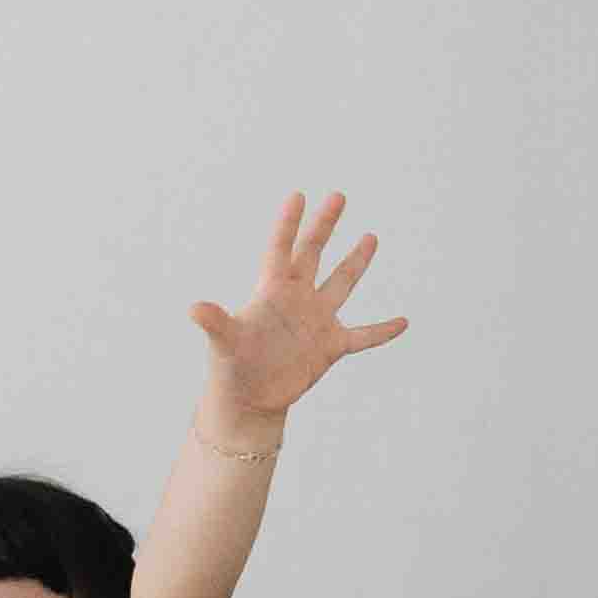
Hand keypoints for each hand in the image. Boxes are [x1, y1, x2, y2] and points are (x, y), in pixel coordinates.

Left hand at [190, 192, 407, 439]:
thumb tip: (194, 309)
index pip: (280, 251)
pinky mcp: (330, 346)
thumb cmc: (230, 369)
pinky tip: (404, 322)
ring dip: (356, 262)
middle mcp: (296, 300)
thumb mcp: (224, 343)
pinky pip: (363, 336)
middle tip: (338, 196)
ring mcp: (316, 321)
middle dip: (324, 226)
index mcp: (271, 293)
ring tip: (370, 237)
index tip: (298, 195)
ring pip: (341, 285)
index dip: (288, 224)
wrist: (248, 401)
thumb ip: (215, 323)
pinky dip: (382, 331)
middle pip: (312, 254)